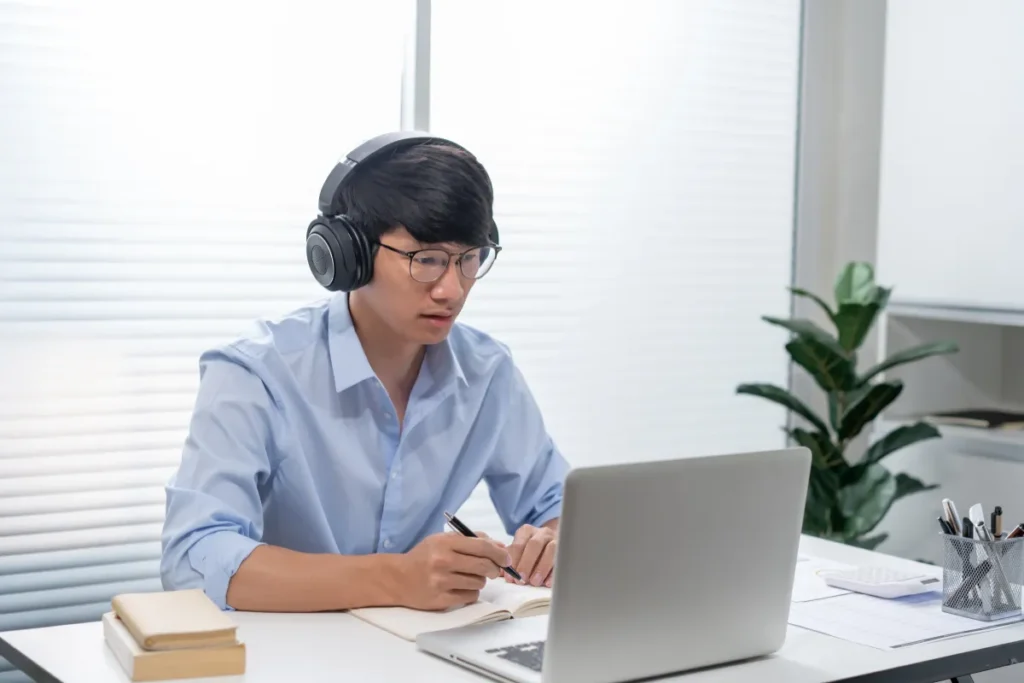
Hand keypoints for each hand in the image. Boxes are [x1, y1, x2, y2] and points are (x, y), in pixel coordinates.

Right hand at [396, 532, 511, 610]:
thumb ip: (471, 539)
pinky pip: (470, 597)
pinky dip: (471, 592)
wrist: (397, 578)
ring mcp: (441, 582)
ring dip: (480, 580)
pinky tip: (462, 588)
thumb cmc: (424, 557)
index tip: (506, 558)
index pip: (481, 546)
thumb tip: (500, 546)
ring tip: (469, 577)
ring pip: (478, 583)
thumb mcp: (443, 540)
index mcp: (444, 543)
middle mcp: (443, 562)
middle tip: (493, 569)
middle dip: (494, 568)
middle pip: (484, 566)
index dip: (499, 552)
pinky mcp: (441, 600)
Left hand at [507, 524, 556, 586]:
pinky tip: (547, 583)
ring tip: (534, 582)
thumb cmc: (530, 550)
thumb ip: (511, 560)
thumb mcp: (519, 550)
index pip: (518, 544)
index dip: (514, 561)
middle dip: (527, 563)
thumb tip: (503, 574)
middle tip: (522, 579)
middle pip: (534, 545)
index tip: (511, 577)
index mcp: (526, 531)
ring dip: (541, 568)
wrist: (551, 542)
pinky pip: (561, 559)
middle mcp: (541, 533)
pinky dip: (554, 572)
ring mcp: (555, 539)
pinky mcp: (565, 549)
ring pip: (550, 550)